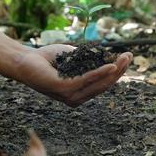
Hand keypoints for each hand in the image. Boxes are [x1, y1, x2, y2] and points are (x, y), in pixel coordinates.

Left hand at [16, 44, 131, 106]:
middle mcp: (76, 98)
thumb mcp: (74, 60)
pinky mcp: (63, 89)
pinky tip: (110, 65)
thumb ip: (89, 63)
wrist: (25, 60)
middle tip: (129, 57)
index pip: (102, 84)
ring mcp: (70, 96)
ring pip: (98, 84)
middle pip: (103, 85)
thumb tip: (107, 59)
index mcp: (79, 93)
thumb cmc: (48, 59)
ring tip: (123, 59)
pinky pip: (86, 80)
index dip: (116, 72)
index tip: (126, 58)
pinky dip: (99, 73)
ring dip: (113, 71)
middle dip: (119, 71)